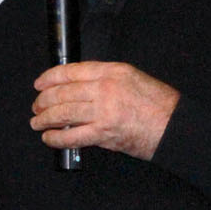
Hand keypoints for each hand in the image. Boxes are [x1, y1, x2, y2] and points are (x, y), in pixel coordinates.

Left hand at [31, 62, 179, 160]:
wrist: (174, 126)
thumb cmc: (157, 103)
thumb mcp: (132, 77)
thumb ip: (105, 78)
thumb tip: (77, 85)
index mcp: (111, 71)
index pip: (71, 71)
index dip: (50, 78)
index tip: (40, 83)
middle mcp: (105, 88)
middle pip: (63, 93)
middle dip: (44, 100)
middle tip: (37, 106)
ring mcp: (103, 111)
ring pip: (63, 113)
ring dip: (45, 119)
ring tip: (37, 122)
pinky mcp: (104, 134)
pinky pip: (72, 136)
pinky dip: (56, 138)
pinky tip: (49, 138)